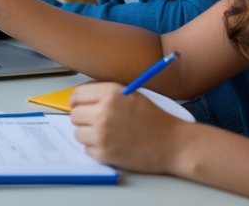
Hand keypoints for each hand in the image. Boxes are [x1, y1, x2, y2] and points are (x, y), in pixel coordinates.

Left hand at [68, 82, 189, 173]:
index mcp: (110, 95)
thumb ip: (105, 93)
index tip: (81, 106)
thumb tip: (78, 98)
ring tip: (106, 134)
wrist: (174, 144)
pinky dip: (96, 149)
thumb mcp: (130, 95)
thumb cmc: (155, 119)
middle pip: (74, 115)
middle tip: (97, 122)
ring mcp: (102, 135)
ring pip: (78, 133)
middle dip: (83, 118)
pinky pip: (87, 149)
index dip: (78, 101)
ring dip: (88, 135)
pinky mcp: (105, 154)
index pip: (77, 95)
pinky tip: (112, 145)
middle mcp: (103, 113)